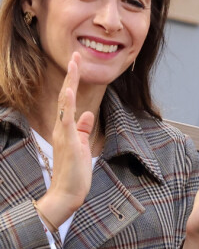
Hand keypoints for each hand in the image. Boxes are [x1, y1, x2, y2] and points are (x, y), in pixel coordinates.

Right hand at [36, 52, 96, 227]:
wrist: (67, 193)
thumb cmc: (75, 171)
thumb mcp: (82, 145)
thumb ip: (83, 129)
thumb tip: (87, 114)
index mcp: (66, 127)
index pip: (69, 99)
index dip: (74, 81)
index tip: (78, 64)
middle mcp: (62, 127)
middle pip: (65, 95)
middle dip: (72, 75)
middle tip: (76, 55)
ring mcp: (63, 133)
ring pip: (65, 103)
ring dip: (70, 82)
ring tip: (74, 63)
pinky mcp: (67, 141)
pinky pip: (66, 119)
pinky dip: (67, 104)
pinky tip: (68, 90)